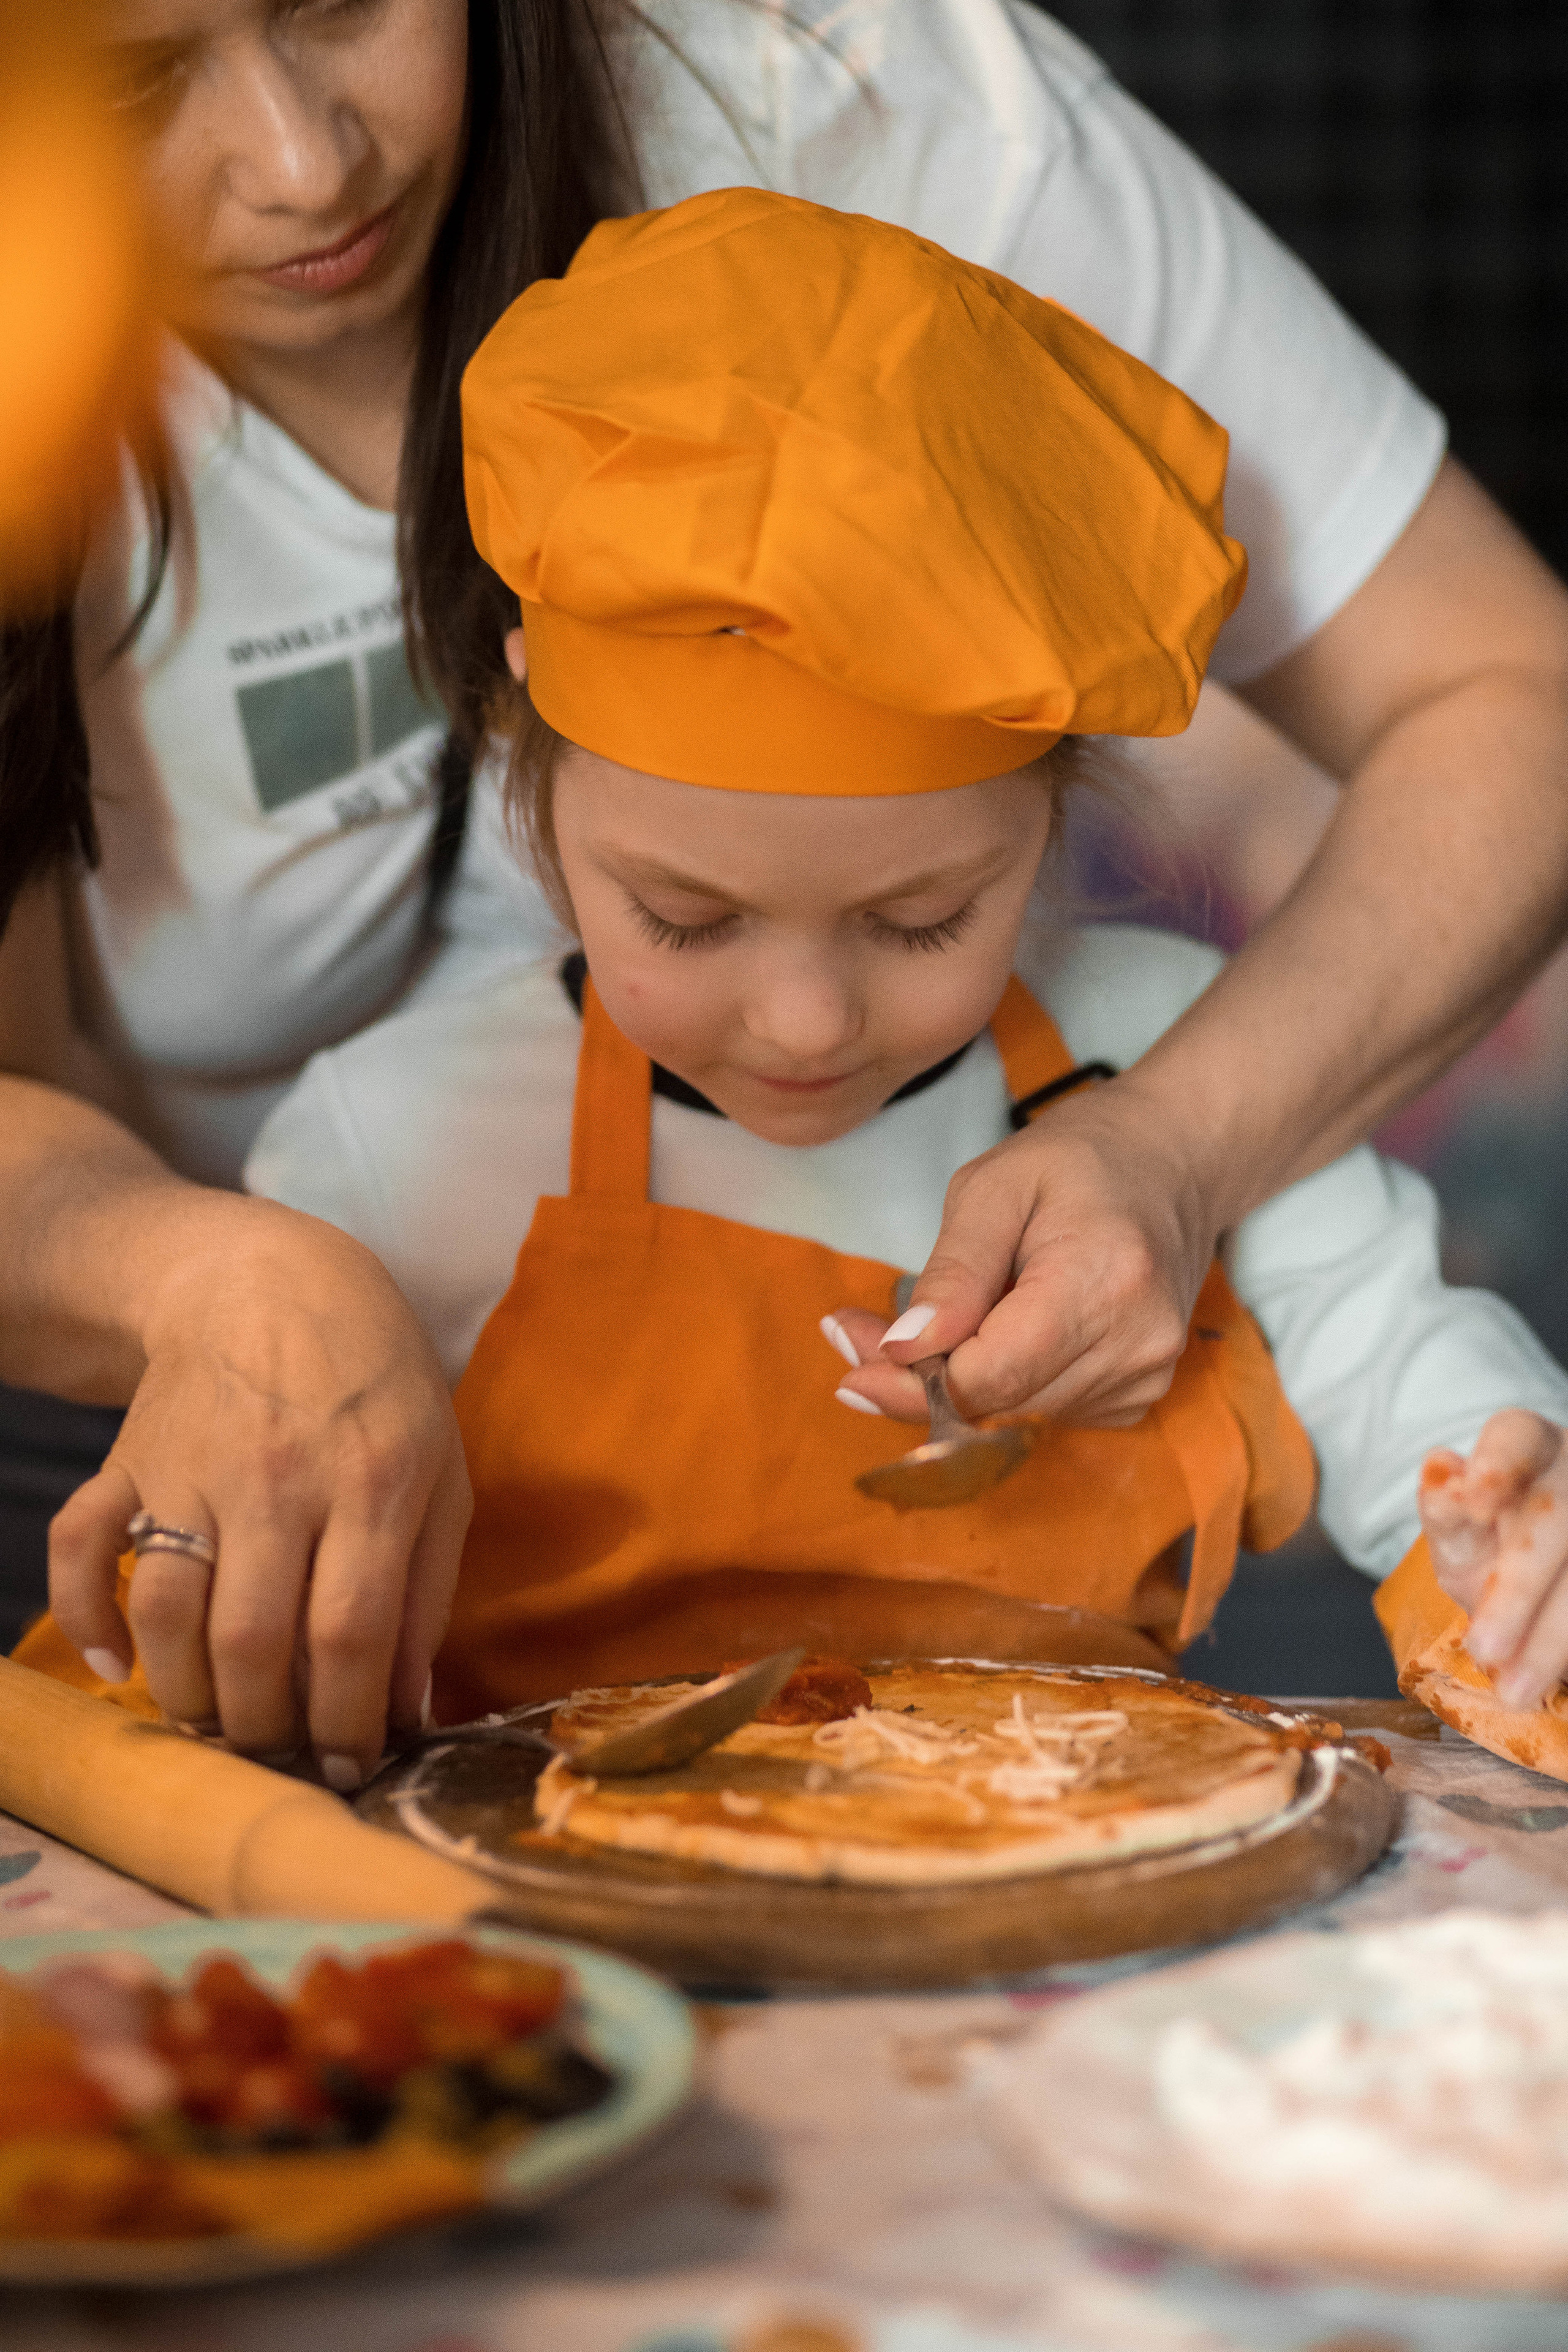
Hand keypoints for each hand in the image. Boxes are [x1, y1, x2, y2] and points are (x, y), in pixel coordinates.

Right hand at [47, 1201, 471, 1787]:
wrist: (271, 1280)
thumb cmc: (375, 1386)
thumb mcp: (438, 1471)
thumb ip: (426, 1591)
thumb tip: (409, 1709)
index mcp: (371, 1482)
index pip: (348, 1633)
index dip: (345, 1722)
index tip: (348, 1770)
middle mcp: (278, 1479)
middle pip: (253, 1641)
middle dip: (265, 1728)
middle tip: (281, 1755)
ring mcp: (193, 1469)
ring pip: (168, 1612)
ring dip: (185, 1694)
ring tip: (217, 1722)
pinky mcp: (129, 1460)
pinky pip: (81, 1547)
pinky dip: (85, 1616)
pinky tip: (117, 1665)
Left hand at [823, 1075, 1213, 1425]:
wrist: (1174, 1164)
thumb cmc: (1078, 1162)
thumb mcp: (993, 1188)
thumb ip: (951, 1273)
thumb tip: (901, 1351)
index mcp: (1103, 1283)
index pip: (991, 1376)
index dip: (909, 1382)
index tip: (851, 1355)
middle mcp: (1137, 1343)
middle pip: (998, 1403)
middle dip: (919, 1379)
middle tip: (863, 1333)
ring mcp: (1146, 1376)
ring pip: (1015, 1416)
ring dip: (961, 1381)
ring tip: (939, 1318)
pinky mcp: (1140, 1394)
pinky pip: (1044, 1412)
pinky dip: (1006, 1381)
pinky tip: (1002, 1328)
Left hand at [1419, 1410, 1567, 1708]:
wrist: (1537, 1577)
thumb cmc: (1494, 1541)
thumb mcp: (1460, 1532)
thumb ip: (1448, 1513)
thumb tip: (1440, 1473)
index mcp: (1529, 1446)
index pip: (1516, 1437)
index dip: (1497, 1465)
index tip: (1470, 1498)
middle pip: (1553, 1520)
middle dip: (1518, 1590)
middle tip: (1482, 1649)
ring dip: (1552, 1640)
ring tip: (1513, 1690)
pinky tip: (1555, 1683)